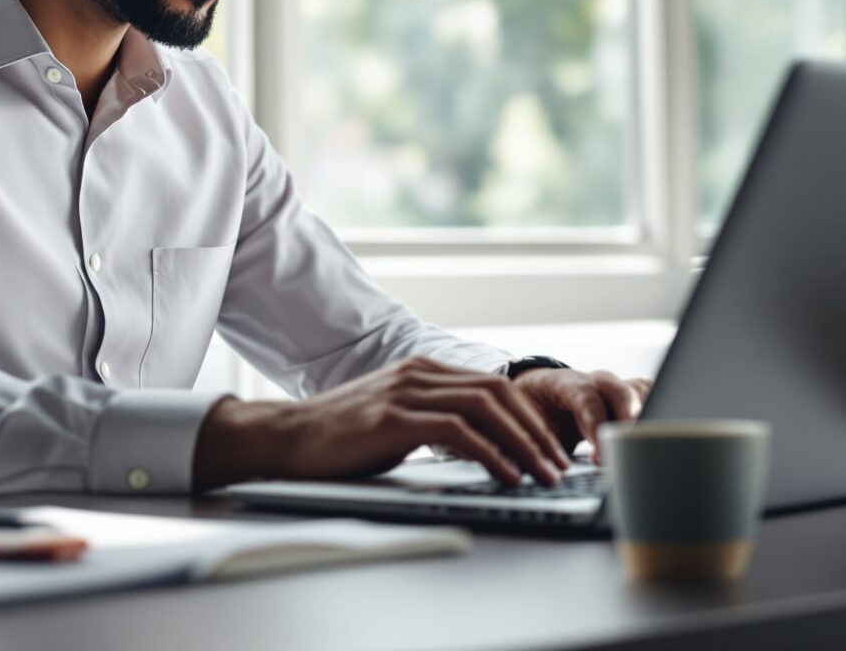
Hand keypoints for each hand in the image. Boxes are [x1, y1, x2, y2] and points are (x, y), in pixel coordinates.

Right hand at [192, 356, 570, 490]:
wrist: (286, 439)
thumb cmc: (339, 438)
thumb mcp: (394, 421)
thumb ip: (432, 421)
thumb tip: (480, 447)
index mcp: (421, 370)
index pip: (493, 386)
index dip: (529, 417)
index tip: (550, 449)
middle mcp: (418, 373)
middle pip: (498, 392)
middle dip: (536, 430)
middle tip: (559, 464)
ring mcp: (405, 392)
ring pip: (485, 408)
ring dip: (523, 444)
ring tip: (543, 474)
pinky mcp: (393, 418)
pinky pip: (457, 431)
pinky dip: (490, 453)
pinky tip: (506, 474)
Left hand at [511, 368, 652, 463]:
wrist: (539, 391)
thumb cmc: (534, 409)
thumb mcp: (529, 424)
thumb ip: (537, 443)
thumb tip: (534, 471)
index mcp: (566, 385)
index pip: (586, 400)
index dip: (595, 425)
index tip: (600, 454)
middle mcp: (595, 381)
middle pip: (622, 392)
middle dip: (629, 421)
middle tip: (632, 449)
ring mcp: (616, 386)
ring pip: (642, 392)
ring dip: (648, 418)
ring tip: (650, 447)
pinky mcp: (631, 396)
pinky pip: (652, 397)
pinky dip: (659, 413)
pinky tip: (660, 438)